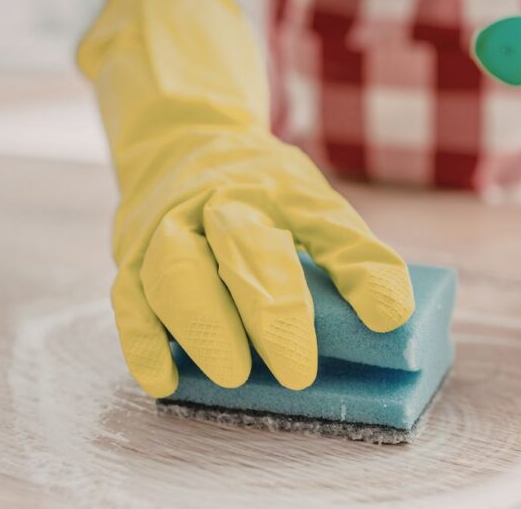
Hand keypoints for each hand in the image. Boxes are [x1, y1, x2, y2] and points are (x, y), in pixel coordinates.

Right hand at [78, 0, 413, 397]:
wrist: (182, 138)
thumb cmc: (261, 187)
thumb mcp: (314, 203)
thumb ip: (353, 255)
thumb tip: (391, 317)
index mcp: (273, 188)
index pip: (318, 227)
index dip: (351, 275)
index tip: (382, 321)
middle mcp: (215, 201)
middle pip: (238, 246)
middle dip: (267, 310)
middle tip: (298, 372)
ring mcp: (165, 228)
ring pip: (174, 272)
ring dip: (203, 326)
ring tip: (234, 376)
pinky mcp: (129, 259)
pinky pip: (128, 301)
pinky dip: (143, 342)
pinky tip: (165, 381)